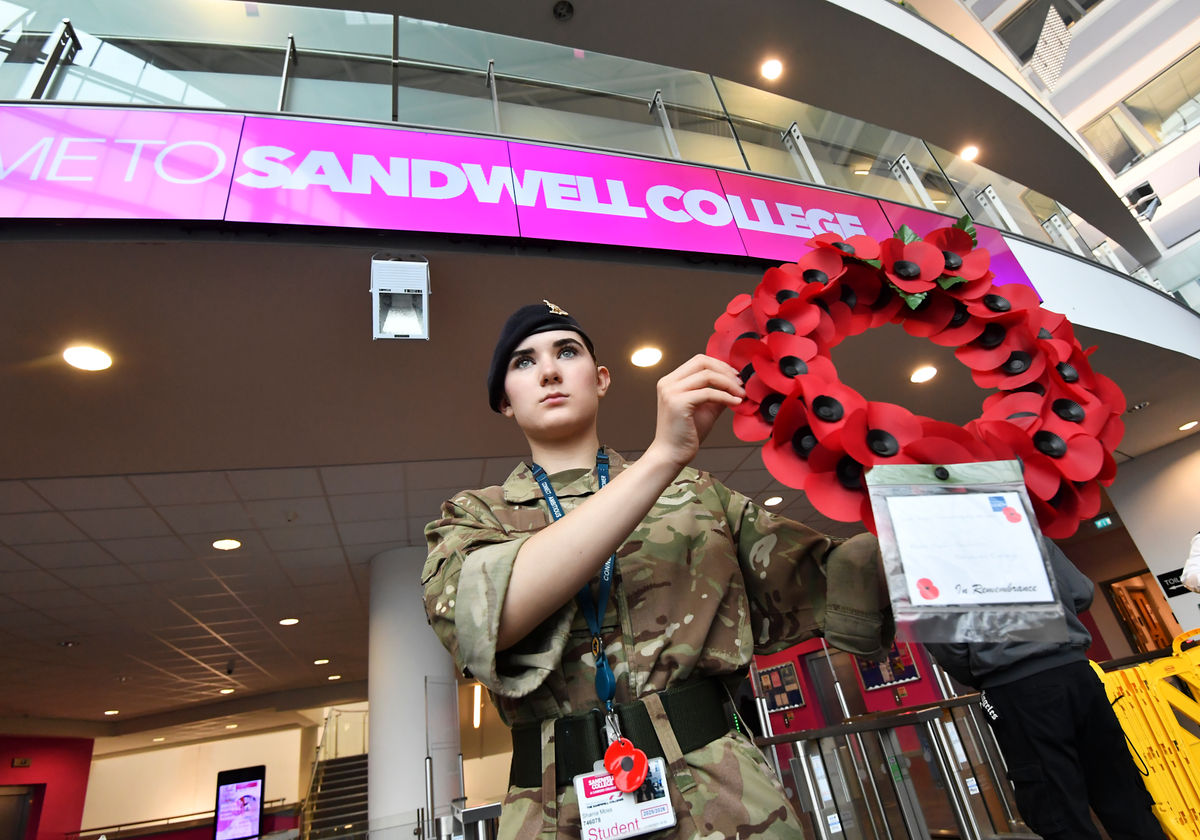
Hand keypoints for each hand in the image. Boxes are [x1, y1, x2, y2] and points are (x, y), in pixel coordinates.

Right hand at [645, 354, 743, 468]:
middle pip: (702, 362)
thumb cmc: (687, 434)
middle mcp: (668, 383)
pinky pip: (708, 393)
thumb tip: (737, 384)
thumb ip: (717, 394)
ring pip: (707, 375)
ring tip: (741, 394)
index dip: (721, 365)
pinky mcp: (678, 403)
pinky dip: (725, 396)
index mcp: (671, 381)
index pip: (699, 361)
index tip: (736, 377)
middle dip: (726, 370)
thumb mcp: (706, 408)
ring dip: (729, 383)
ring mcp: (671, 392)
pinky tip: (735, 403)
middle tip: (741, 384)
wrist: (671, 455)